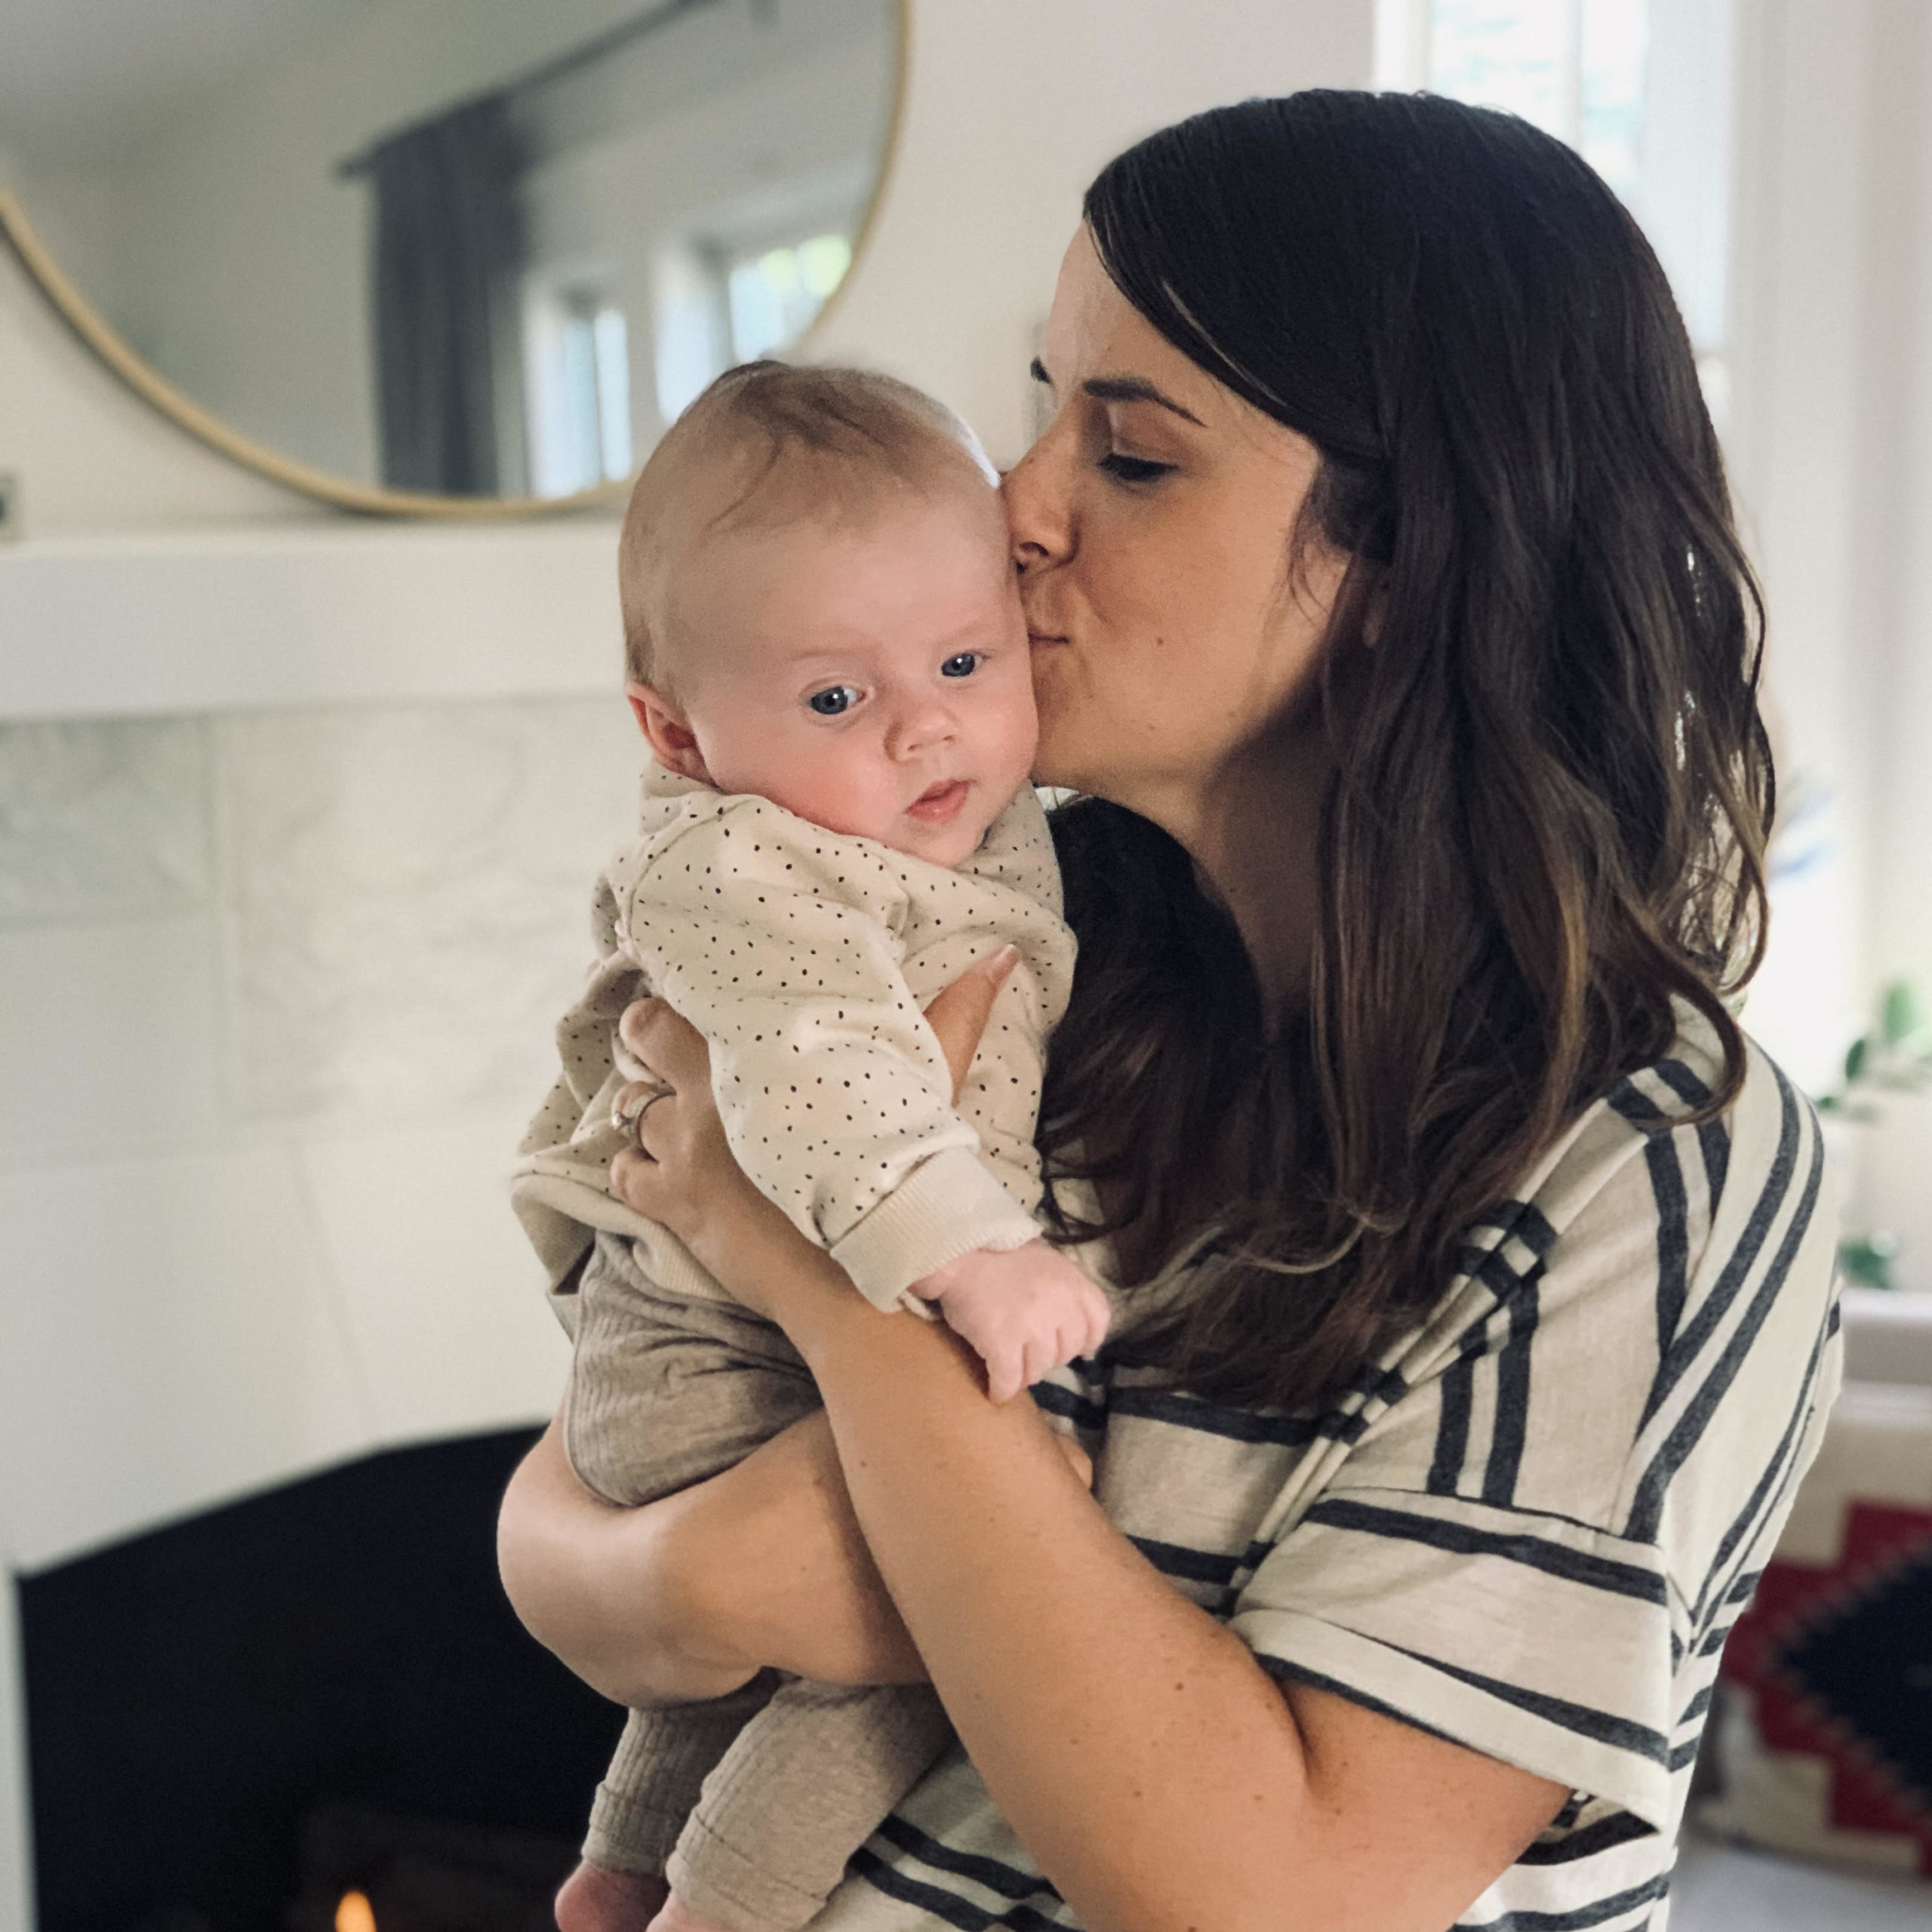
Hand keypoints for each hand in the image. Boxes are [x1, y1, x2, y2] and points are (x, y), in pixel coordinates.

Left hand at [607, 944, 1026, 1292]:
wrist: (866, 1273)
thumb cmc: (898, 1175)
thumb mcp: (926, 1086)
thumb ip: (956, 1015)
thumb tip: (1000, 955)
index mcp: (762, 1051)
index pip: (685, 994)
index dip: (687, 998)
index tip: (703, 1006)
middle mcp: (708, 1092)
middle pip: (641, 1036)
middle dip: (652, 1043)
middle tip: (682, 1058)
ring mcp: (683, 1149)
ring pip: (634, 1109)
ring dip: (656, 1113)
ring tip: (689, 1123)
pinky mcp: (672, 1204)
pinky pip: (626, 1173)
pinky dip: (642, 1171)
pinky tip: (673, 1175)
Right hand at [914, 1240, 1112, 1402]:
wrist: (959, 1250)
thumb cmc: (998, 1252)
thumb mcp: (1044, 1261)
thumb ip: (1063, 1288)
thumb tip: (1070, 1323)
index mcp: (1072, 1282)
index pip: (1098, 1322)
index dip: (1086, 1340)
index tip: (1074, 1347)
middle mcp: (1060, 1306)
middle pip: (1066, 1352)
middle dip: (1048, 1357)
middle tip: (1028, 1353)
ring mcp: (1032, 1326)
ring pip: (1038, 1370)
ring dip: (1025, 1374)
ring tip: (1011, 1369)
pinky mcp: (1003, 1343)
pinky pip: (1010, 1380)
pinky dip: (1003, 1390)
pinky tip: (997, 1392)